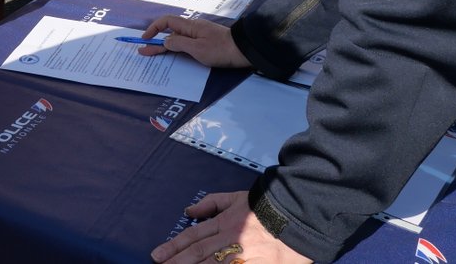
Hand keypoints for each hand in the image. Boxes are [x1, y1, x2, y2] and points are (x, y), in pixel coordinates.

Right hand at [139, 15, 251, 68]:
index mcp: (190, 26)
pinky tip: (174, 56)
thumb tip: (165, 42)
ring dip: (166, 47)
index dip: (154, 29)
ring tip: (154, 55)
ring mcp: (200, 36)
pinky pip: (187, 45)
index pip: (166, 22)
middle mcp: (193, 29)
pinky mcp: (206, 44)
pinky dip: (177, 50)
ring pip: (178, 40)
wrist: (244, 51)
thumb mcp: (197, 49)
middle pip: (170, 33)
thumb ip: (179, 44)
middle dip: (156, 41)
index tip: (145, 39)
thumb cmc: (221, 49)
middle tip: (143, 52)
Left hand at [151, 193, 311, 263]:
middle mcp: (231, 239)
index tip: (157, 255)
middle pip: (199, 253)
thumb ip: (211, 203)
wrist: (299, 213)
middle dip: (177, 262)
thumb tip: (188, 211)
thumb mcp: (236, 197)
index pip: (194, 236)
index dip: (174, 247)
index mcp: (225, 221)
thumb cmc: (266, 205)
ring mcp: (245, 255)